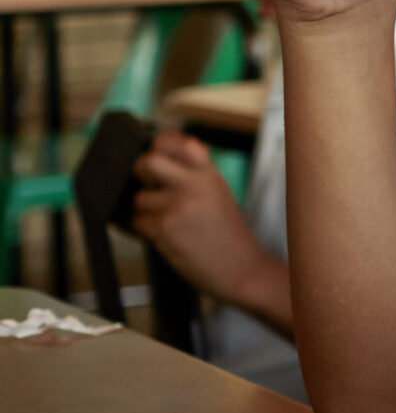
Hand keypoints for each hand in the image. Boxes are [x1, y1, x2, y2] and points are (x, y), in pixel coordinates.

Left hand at [130, 133, 261, 294]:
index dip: (162, 145)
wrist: (241, 269)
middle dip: (142, 174)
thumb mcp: (218, 194)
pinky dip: (147, 230)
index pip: (181, 143)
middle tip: (150, 185)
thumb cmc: (227, 234)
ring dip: (146, 211)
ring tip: (169, 222)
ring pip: (139, 198)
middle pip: (149, 162)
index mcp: (210, 175)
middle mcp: (195, 186)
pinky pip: (138, 222)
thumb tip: (156, 160)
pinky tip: (168, 237)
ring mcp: (178, 207)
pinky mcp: (164, 229)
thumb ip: (194, 176)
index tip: (159, 152)